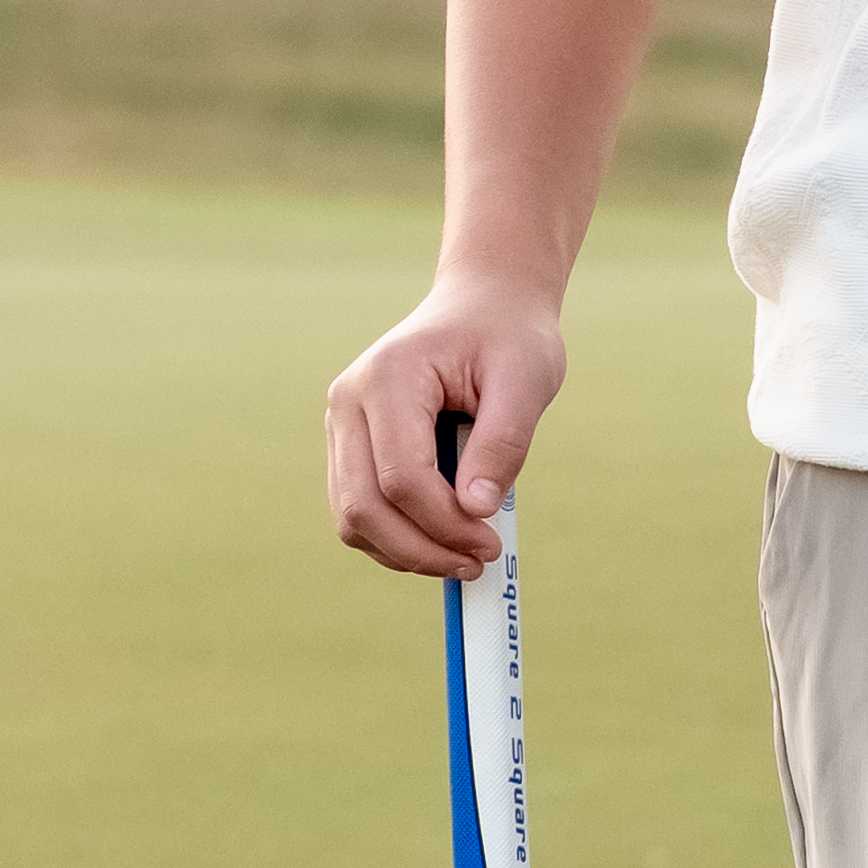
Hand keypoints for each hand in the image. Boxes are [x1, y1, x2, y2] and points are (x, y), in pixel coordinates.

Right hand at [325, 281, 565, 577]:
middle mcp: (348, 402)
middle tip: (478, 563)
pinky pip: (359, 509)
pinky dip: (396, 537)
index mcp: (388, 378)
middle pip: (364, 507)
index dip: (445, 524)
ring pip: (352, 518)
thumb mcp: (526, 380)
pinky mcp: (348, 446)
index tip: (491, 543)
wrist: (483, 305)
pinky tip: (443, 539)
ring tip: (465, 556)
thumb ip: (503, 443)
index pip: (402, 478)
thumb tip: (477, 511)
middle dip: (421, 550)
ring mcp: (340, 424)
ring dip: (405, 552)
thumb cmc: (509, 337)